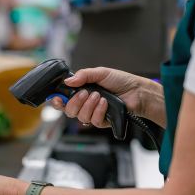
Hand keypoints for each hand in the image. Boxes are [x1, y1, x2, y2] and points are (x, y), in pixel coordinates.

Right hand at [51, 67, 165, 127]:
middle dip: (75, 102)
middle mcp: (85, 103)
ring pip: (80, 116)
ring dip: (89, 105)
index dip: (57, 102)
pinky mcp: (102, 121)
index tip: (57, 99)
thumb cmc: (121, 81)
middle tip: (85, 93)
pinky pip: (94, 121)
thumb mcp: (100, 73)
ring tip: (99, 96)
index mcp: (81, 91)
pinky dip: (99, 111)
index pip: (63, 100)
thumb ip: (83, 75)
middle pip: (69, 110)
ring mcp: (93, 113)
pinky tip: (105, 103)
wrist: (137, 92)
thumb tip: (68, 81)